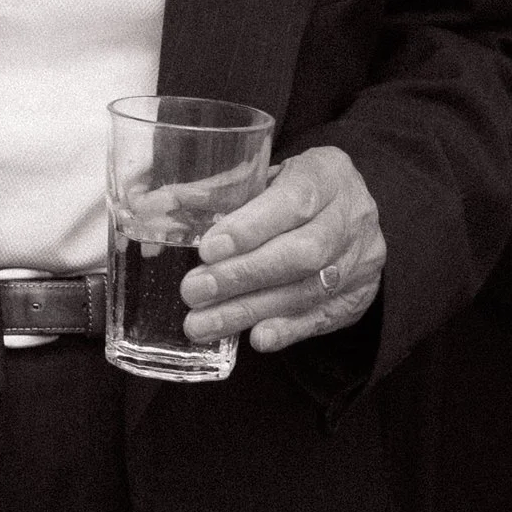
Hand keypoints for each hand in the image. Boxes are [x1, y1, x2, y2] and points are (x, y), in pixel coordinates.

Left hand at [179, 142, 384, 356]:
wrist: (353, 212)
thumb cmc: (294, 189)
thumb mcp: (266, 176)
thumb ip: (217, 192)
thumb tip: (151, 207)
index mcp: (328, 173)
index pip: (294, 200)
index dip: (251, 227)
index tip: (208, 247)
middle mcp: (352, 217)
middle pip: (302, 252)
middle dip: (242, 275)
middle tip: (193, 291)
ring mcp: (360, 261)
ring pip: (307, 290)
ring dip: (250, 310)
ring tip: (202, 323)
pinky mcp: (357, 297)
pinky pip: (323, 317)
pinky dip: (287, 330)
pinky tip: (255, 338)